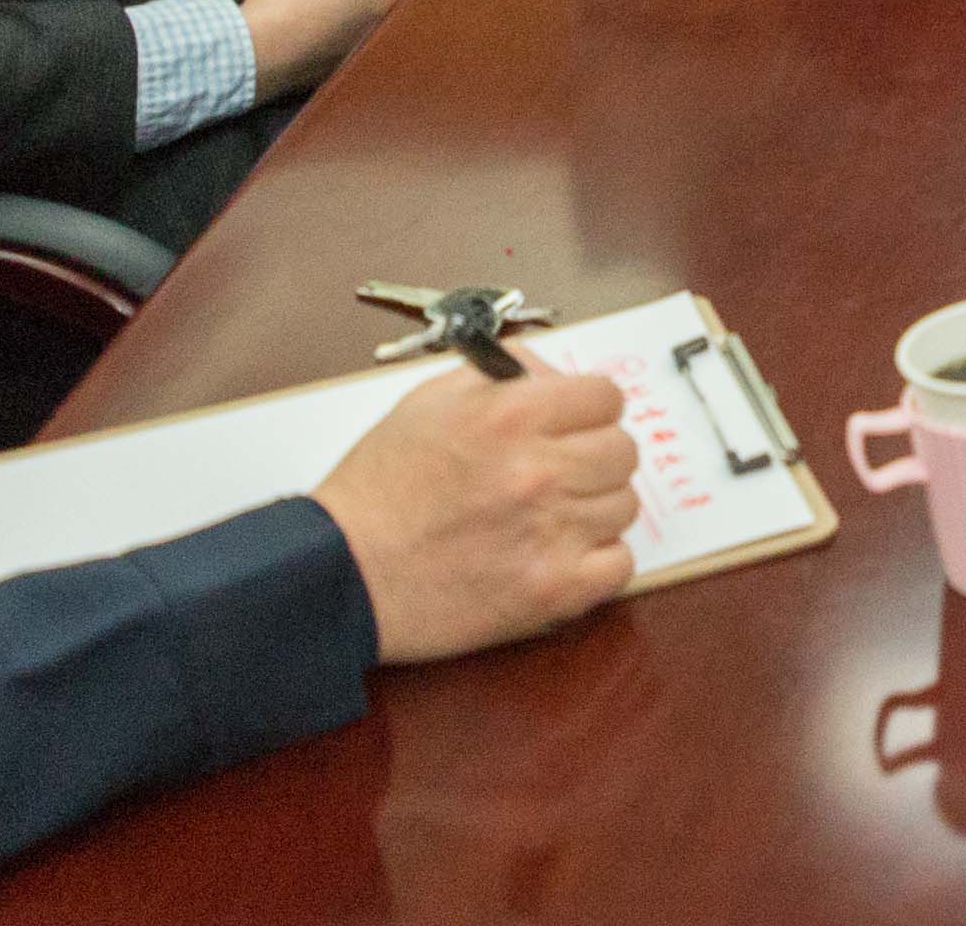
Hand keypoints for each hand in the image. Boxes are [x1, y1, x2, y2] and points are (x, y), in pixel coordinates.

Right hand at [308, 363, 639, 665]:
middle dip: (595, 456)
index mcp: (511, 415)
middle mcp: (539, 469)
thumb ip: (501, 377)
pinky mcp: (551, 589)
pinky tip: (562, 554)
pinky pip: (619, 564)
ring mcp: (550, 532)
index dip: (590, 409)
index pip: (606, 396)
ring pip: (623, 506)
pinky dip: (599, 560)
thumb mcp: (429, 403)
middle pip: (623, 450)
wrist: (343, 573)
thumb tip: (554, 376)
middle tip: (562, 472)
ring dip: (594, 508)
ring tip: (549, 518)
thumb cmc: (380, 488)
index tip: (575, 424)